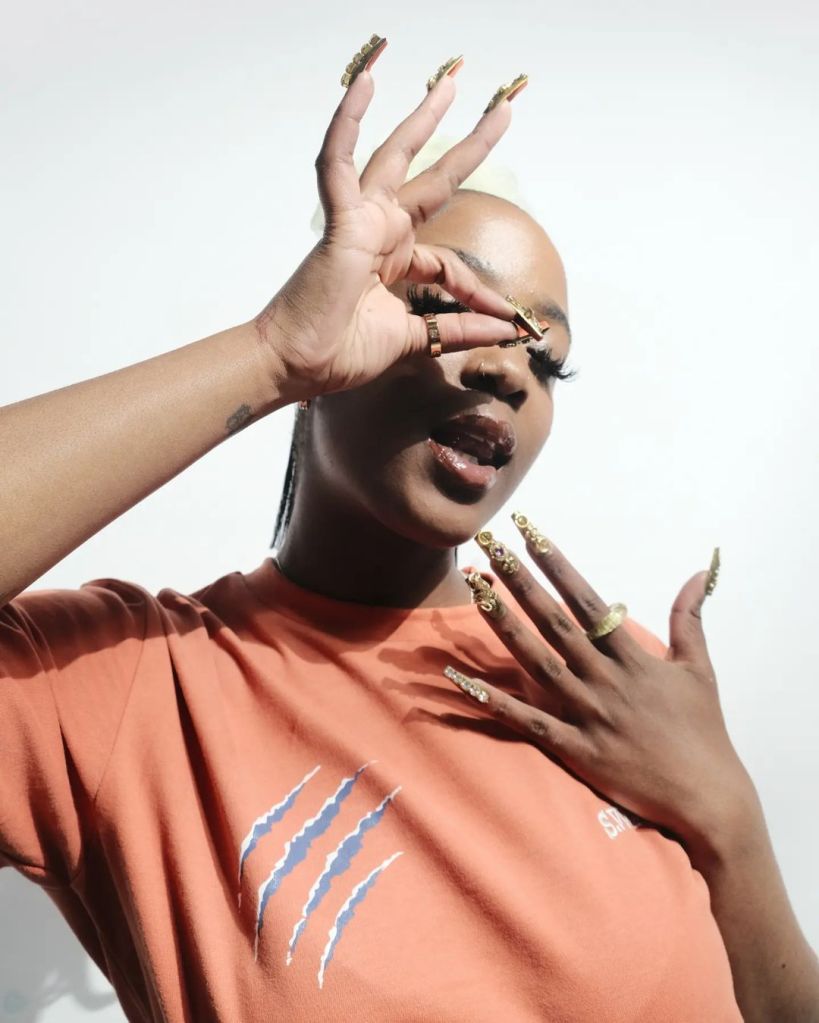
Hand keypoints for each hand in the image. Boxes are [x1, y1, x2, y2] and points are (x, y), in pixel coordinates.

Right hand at [255, 50, 521, 404]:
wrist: (300, 364)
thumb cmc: (341, 352)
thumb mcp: (416, 340)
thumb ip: (460, 330)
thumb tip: (509, 328)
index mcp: (394, 261)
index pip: (448, 262)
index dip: (480, 290)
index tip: (510, 319)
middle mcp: (381, 233)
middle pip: (432, 180)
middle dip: (469, 147)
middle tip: (503, 110)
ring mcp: (360, 222)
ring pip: (394, 156)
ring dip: (422, 119)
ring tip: (450, 84)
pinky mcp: (340, 221)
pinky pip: (338, 163)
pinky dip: (347, 124)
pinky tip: (364, 84)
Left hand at [444, 516, 754, 855]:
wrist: (708, 797)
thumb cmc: (702, 731)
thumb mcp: (699, 668)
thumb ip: (690, 617)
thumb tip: (698, 571)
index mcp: (632, 658)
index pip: (587, 601)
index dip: (557, 565)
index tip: (531, 534)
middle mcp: (606, 680)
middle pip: (555, 623)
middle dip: (520, 582)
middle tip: (489, 547)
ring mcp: (589, 715)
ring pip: (537, 663)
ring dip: (504, 626)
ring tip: (475, 593)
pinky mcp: (577, 750)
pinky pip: (529, 723)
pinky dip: (495, 703)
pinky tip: (463, 681)